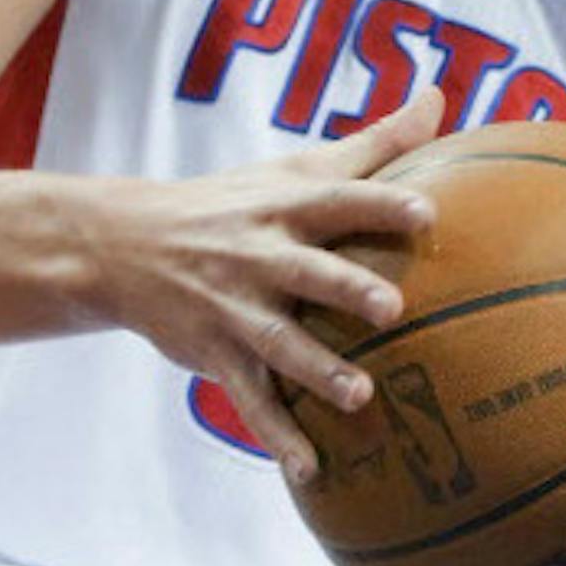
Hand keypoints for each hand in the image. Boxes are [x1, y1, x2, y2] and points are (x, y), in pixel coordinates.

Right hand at [104, 88, 444, 477]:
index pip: (340, 200)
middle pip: (309, 271)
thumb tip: (439, 96)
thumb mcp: (297, 164)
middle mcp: (261, 254)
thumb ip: (375, 140)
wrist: (126, 244)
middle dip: (347, 289)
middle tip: (393, 307)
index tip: (427, 212)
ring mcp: (236, 308)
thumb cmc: (237, 201)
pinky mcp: (216, 354)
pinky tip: (311, 469)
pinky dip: (277, 436)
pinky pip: (249, 399)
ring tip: (360, 395)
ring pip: (280, 342)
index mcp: (287, 206)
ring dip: (318, 370)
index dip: (382, 203)